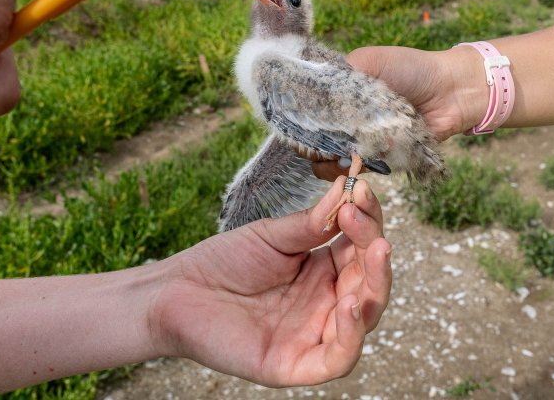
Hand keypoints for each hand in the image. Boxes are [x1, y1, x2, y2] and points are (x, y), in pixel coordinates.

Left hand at [153, 177, 391, 386]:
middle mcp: (326, 303)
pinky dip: (352, 334)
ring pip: (365, 318)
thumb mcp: (273, 236)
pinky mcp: (296, 363)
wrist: (177, 291)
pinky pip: (338, 358)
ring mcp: (314, 334)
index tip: (359, 189)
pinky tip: (349, 304)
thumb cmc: (223, 263)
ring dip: (376, 285)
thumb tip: (350, 189)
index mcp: (324, 271)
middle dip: (376, 250)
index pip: (362, 247)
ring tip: (376, 250)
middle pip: (370, 282)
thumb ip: (313, 223)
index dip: (369, 221)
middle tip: (367, 221)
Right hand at [311, 45, 487, 180]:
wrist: (450, 91)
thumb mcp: (368, 61)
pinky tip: (356, 162)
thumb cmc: (411, 69)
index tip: (300, 127)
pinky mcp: (379, 160)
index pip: (305, 114)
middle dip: (312, 146)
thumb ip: (335, 79)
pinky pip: (357, 171)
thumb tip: (308, 103)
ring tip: (340, 155)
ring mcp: (361, 142)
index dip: (299, 122)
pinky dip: (353, 169)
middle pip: (313, 143)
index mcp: (337, 95)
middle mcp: (345, 120)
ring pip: (329, 162)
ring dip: (329, 162)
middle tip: (322, 144)